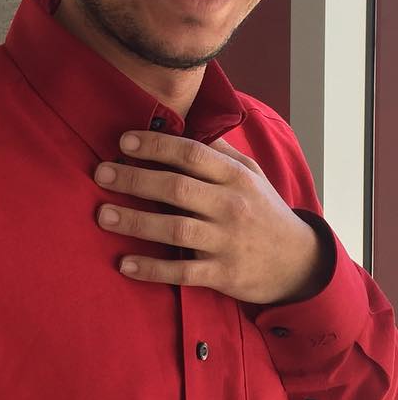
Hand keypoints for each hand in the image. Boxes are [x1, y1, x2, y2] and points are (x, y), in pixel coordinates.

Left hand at [93, 131, 329, 305]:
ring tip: (103, 216)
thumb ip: (220, 153)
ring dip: (136, 223)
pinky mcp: (222, 274)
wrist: (299, 262)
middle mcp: (230, 207)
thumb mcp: (252, 175)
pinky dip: (152, 270)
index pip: (191, 154)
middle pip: (176, 189)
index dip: (156, 146)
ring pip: (175, 230)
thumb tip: (186, 125)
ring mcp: (226, 242)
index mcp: (235, 178)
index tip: (124, 141)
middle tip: (101, 173)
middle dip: (135, 180)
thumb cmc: (264, 211)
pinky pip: (182, 273)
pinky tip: (124, 264)